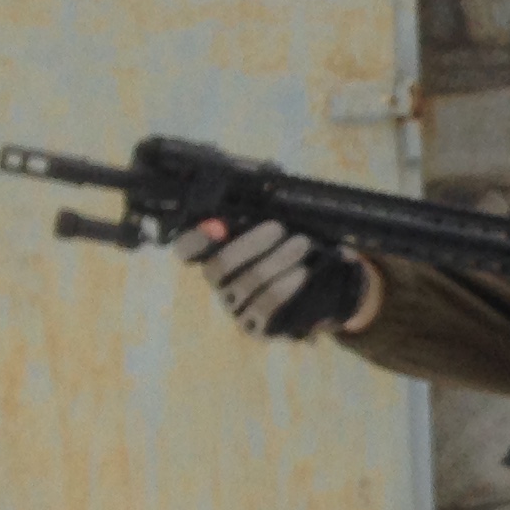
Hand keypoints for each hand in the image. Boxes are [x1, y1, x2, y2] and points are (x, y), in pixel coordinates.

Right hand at [174, 219, 368, 339]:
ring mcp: (236, 308)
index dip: (195, 239)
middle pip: (219, 266)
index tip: (216, 225)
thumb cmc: (291, 251)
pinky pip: (268, 307)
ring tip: (303, 243)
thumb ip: (262, 213)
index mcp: (215, 256)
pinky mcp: (258, 327)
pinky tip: (302, 271)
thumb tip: (263, 182)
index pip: (187, 250)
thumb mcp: (277, 230)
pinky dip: (286, 286)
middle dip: (251, 244)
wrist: (322, 291)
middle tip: (279, 228)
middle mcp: (219, 284)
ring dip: (278, 260)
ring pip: (249, 284)